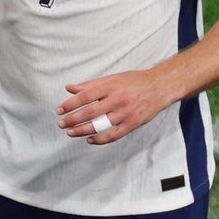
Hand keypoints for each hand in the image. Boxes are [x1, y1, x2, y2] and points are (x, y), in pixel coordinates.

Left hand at [54, 70, 170, 144]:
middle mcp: (117, 99)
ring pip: (100, 125)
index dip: (70, 104)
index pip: (85, 96)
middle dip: (73, 119)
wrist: (159, 87)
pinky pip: (114, 135)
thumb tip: (69, 88)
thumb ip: (90, 85)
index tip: (59, 110)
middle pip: (90, 112)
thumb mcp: (111, 78)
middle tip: (61, 123)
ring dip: (83, 130)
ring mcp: (125, 113)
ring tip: (71, 132)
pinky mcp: (133, 124)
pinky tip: (90, 140)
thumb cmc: (133, 82)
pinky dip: (101, 139)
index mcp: (110, 86)